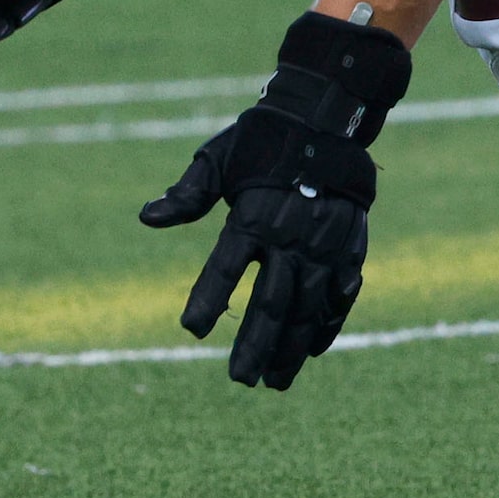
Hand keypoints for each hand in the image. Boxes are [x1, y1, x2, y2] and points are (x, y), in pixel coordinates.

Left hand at [139, 12, 408, 389]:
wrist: (328, 116)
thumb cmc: (264, 138)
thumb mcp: (219, 157)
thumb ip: (188, 194)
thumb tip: (147, 217)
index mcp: (255, 214)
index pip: (226, 266)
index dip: (208, 298)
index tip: (190, 329)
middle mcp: (292, 236)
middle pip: (272, 301)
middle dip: (255, 345)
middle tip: (241, 380)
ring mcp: (326, 245)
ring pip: (308, 308)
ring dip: (291, 348)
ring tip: (275, 381)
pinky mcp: (351, 246)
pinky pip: (340, 294)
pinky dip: (328, 323)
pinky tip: (313, 349)